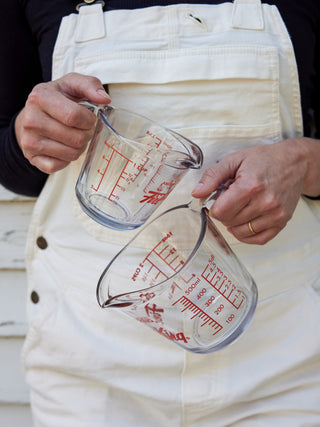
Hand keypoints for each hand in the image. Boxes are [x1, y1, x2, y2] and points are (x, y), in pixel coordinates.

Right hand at [15, 72, 110, 173]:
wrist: (32, 115)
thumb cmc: (56, 100)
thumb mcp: (72, 85)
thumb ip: (90, 85)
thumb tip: (104, 99)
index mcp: (40, 97)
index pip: (74, 116)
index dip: (89, 121)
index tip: (89, 119)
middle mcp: (31, 119)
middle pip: (76, 138)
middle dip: (86, 135)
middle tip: (82, 130)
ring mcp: (29, 140)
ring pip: (70, 154)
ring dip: (79, 148)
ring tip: (74, 138)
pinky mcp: (32, 157)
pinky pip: (58, 166)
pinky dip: (66, 160)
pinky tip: (63, 148)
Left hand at [192, 138, 319, 244]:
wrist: (295, 162)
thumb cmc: (265, 159)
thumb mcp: (235, 160)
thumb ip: (213, 176)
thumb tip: (197, 193)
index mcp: (250, 186)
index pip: (220, 211)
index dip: (215, 206)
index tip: (219, 198)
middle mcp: (264, 202)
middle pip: (229, 221)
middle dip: (225, 212)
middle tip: (231, 199)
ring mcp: (275, 214)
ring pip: (241, 232)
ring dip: (234, 223)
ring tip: (240, 207)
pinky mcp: (282, 222)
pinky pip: (258, 239)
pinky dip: (246, 235)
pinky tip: (243, 224)